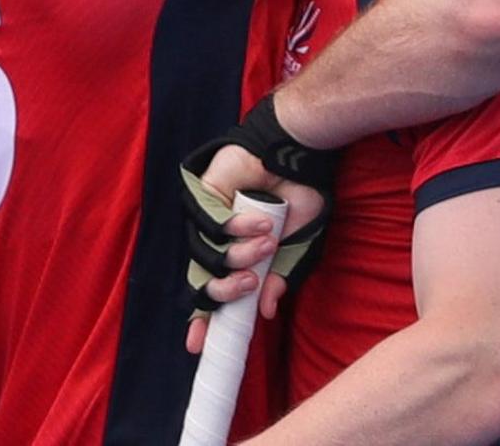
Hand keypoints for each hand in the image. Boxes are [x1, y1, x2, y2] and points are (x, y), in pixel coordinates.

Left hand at [181, 143, 330, 353]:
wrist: (300, 154)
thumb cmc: (299, 195)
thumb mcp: (296, 246)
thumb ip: (278, 278)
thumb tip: (263, 312)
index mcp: (236, 255)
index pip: (212, 292)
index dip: (203, 319)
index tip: (199, 346)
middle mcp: (216, 240)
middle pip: (202, 280)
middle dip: (225, 291)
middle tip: (251, 283)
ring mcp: (206, 218)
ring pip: (205, 255)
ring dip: (239, 255)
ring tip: (268, 242)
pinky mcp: (201, 194)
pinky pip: (210, 224)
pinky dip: (237, 227)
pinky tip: (260, 220)